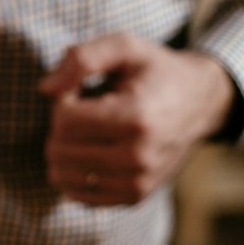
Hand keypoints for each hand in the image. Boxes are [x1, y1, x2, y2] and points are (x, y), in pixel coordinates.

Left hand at [39, 33, 234, 206]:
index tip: (79, 90)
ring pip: (62, 176)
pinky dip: (72, 172)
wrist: (199, 103)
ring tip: (87, 130)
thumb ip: (82, 58)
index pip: (64, 121)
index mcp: (136, 119)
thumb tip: (45, 89)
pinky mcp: (133, 197)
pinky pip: (77, 195)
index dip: (61, 101)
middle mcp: (138, 158)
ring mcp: (137, 183)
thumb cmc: (155, 70)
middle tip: (82, 110)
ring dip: (63, 150)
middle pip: (59, 151)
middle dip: (59, 126)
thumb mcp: (124, 47)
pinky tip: (89, 150)